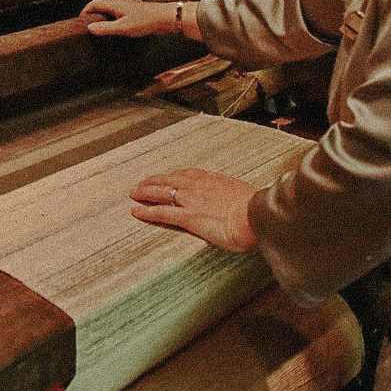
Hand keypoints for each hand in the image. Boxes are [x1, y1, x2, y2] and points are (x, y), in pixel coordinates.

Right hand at [81, 0, 177, 36]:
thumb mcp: (124, 27)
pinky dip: (116, 13)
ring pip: (113, 4)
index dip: (86, 10)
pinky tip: (121, 19)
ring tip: (102, 20)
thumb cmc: (147, 21)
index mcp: (116, 4)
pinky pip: (122, 9)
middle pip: (104, 2)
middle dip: (94, 10)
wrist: (167, 18)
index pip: (95, 3)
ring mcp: (131, 5)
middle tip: (89, 21)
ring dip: (105, 10)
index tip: (81, 19)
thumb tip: (90, 28)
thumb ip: (106, 28)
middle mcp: (122, 2)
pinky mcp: (138, 10)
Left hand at [130, 168, 256, 252]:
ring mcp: (191, 200)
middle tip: (143, 182)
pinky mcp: (187, 216)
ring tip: (134, 193)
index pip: (188, 174)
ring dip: (145, 192)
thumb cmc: (256, 210)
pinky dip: (146, 211)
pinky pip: (161, 212)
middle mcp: (199, 186)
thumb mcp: (246, 197)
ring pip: (161, 192)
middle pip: (170, 179)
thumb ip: (235, 198)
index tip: (168, 176)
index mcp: (214, 179)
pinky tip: (136, 211)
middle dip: (155, 180)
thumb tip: (238, 204)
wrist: (256, 216)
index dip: (175, 176)